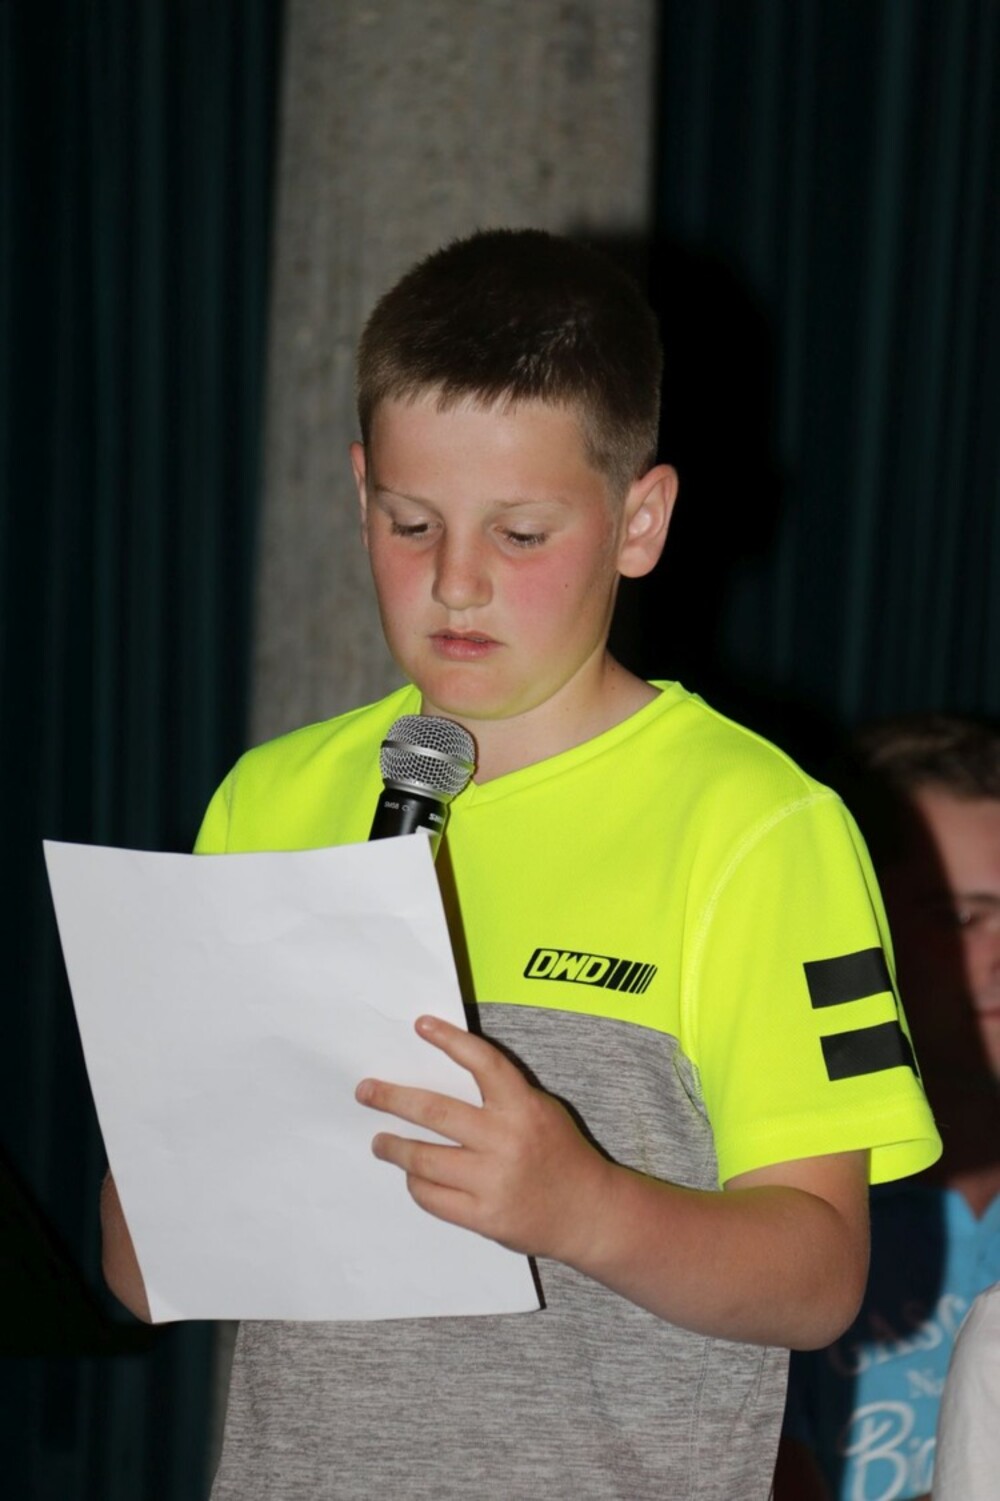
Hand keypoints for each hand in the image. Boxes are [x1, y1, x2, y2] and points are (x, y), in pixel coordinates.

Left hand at [355, 1015, 611, 1259]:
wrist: (586, 1211)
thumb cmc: (559, 1153)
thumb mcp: (540, 1110)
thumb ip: (501, 1096)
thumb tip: (442, 1078)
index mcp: (523, 1107)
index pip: (483, 1062)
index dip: (450, 1040)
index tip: (420, 1024)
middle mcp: (505, 1140)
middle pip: (434, 1112)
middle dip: (392, 1099)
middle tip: (366, 1091)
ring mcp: (492, 1180)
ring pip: (424, 1159)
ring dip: (394, 1147)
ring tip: (380, 1142)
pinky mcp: (482, 1216)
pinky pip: (432, 1196)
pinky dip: (416, 1183)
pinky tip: (412, 1175)